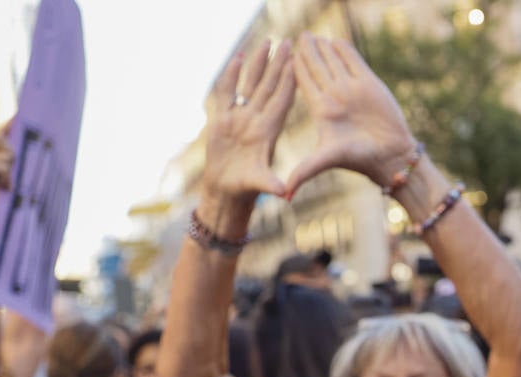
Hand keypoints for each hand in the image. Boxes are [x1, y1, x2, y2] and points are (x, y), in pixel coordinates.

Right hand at [202, 38, 297, 202]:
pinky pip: (227, 92)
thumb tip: (283, 191)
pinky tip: (237, 58)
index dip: (288, 80)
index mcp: (268, 131)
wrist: (227, 189)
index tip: (297, 61)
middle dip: (278, 64)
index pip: (281, 100)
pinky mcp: (223, 119)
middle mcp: (256, 119)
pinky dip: (231, 75)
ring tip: (266, 42)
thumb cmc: (245, 187)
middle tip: (288, 41)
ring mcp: (240, 117)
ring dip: (258, 64)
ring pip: (250, 84)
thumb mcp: (258, 184)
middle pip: (269, 86)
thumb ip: (269, 184)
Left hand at [284, 34, 417, 195]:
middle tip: (295, 39)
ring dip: (322, 49)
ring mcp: (352, 88)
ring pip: (333, 62)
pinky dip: (343, 50)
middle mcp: (335, 97)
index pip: (302, 83)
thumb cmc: (360, 161)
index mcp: (321, 110)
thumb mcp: (327, 160)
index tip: (282, 56)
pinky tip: (335, 41)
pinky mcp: (369, 83)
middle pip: (315, 68)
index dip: (293, 68)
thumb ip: (305, 171)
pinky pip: (353, 61)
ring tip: (312, 36)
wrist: (392, 156)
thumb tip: (284, 195)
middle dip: (305, 53)